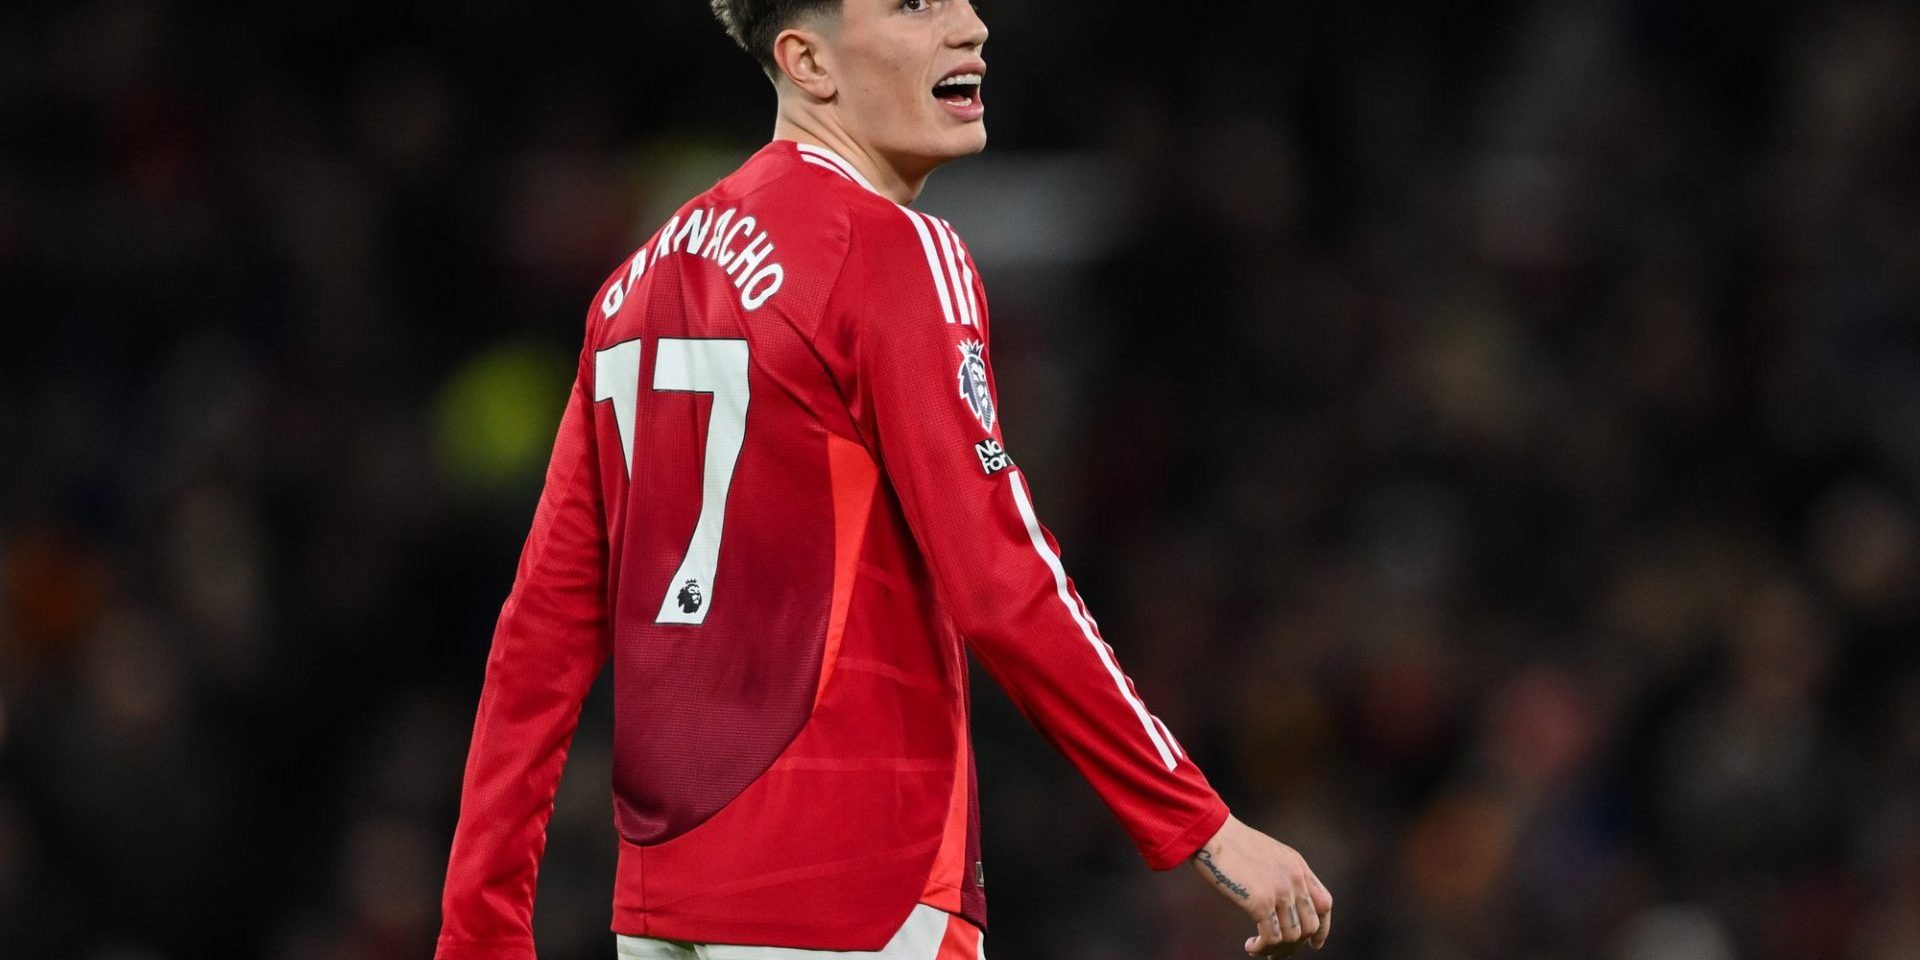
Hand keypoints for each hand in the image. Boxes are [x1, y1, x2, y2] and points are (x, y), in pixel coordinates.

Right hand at [1187, 814, 1333, 955]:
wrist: (1213, 833)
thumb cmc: (1230, 843)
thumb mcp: (1268, 854)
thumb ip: (1281, 874)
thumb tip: (1280, 903)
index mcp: (1298, 866)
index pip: (1324, 903)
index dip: (1322, 929)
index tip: (1314, 944)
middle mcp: (1295, 879)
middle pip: (1310, 925)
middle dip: (1295, 945)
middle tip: (1277, 953)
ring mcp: (1280, 891)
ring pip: (1292, 936)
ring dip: (1276, 950)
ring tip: (1258, 949)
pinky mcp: (1261, 902)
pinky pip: (1271, 938)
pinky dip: (1261, 948)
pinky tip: (1250, 946)